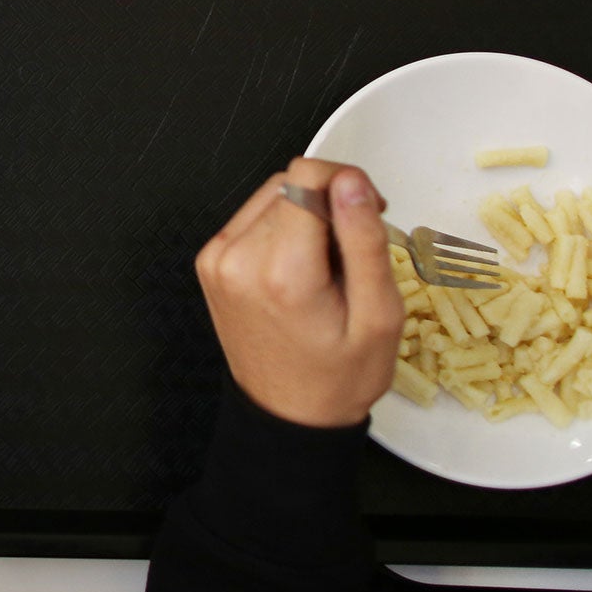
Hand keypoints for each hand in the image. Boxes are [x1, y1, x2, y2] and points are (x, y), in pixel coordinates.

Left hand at [194, 157, 401, 428]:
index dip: (348, 185)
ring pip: (273, 195)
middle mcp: (238, 258)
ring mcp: (218, 258)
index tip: (369, 214)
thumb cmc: (338, 377)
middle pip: (291, 183)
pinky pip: (253, 217)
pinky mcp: (211, 260)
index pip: (308, 176)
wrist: (288, 415)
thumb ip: (365, 241)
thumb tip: (351, 182)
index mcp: (281, 272)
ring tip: (326, 267)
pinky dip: (282, 231)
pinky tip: (299, 269)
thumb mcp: (379, 316)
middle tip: (352, 254)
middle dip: (330, 206)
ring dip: (305, 216)